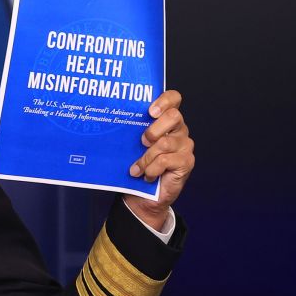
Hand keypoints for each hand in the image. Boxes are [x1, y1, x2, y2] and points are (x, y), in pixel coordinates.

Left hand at [123, 90, 194, 231]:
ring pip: (165, 142)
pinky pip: (166, 160)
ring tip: (136, 169)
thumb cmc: (136, 166)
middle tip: (141, 142)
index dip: (164, 100)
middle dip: (154, 129)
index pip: (174, 99)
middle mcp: (179, 130)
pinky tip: (147, 176)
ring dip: (146, 157)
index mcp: (166, 121)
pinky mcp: (186, 162)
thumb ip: (131, 132)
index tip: (150, 111)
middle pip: (174, 116)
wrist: (142, 196)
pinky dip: (151, 169)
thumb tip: (108, 122)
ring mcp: (184, 146)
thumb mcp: (131, 146)